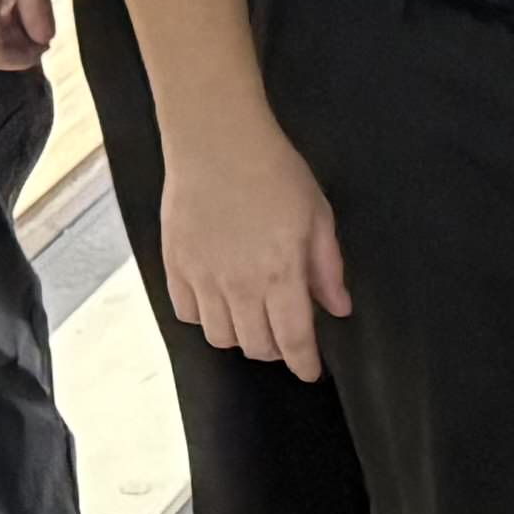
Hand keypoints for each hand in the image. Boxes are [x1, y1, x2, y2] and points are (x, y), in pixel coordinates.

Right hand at [162, 102, 347, 382]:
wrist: (216, 141)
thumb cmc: (273, 171)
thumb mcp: (318, 215)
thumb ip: (327, 268)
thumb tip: (338, 307)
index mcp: (280, 274)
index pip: (294, 340)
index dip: (304, 363)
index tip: (311, 372)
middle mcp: (239, 286)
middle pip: (256, 346)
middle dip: (277, 350)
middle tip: (287, 337)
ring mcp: (202, 278)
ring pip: (220, 337)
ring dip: (241, 337)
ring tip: (254, 319)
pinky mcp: (174, 266)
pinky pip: (186, 313)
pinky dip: (205, 317)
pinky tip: (219, 302)